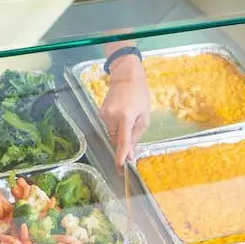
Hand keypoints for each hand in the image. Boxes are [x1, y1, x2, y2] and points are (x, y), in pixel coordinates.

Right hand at [99, 54, 150, 168]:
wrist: (126, 76)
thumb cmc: (139, 94)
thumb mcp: (144, 115)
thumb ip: (137, 135)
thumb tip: (130, 152)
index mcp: (125, 117)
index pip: (122, 141)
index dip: (121, 155)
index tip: (120, 167)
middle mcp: (112, 116)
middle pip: (116, 139)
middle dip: (123, 142)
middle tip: (132, 133)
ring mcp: (104, 114)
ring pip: (111, 133)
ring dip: (119, 132)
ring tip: (128, 116)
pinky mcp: (100, 112)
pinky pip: (108, 125)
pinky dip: (115, 125)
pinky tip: (121, 113)